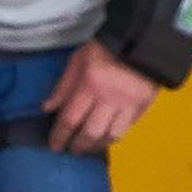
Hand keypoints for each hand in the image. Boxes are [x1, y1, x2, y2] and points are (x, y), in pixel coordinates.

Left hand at [44, 39, 158, 156]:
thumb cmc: (104, 49)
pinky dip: (115, 135)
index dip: (60, 136)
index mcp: (89, 85)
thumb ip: (63, 86)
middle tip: (72, 150)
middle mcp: (109, 98)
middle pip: (90, 132)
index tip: (55, 146)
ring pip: (111, 135)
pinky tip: (107, 137)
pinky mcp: (143, 105)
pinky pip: (128, 128)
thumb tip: (47, 108)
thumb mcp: (77, 61)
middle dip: (78, 145)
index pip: (70, 119)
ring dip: (98, 145)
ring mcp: (128, 104)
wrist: (140, 41)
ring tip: (90, 147)